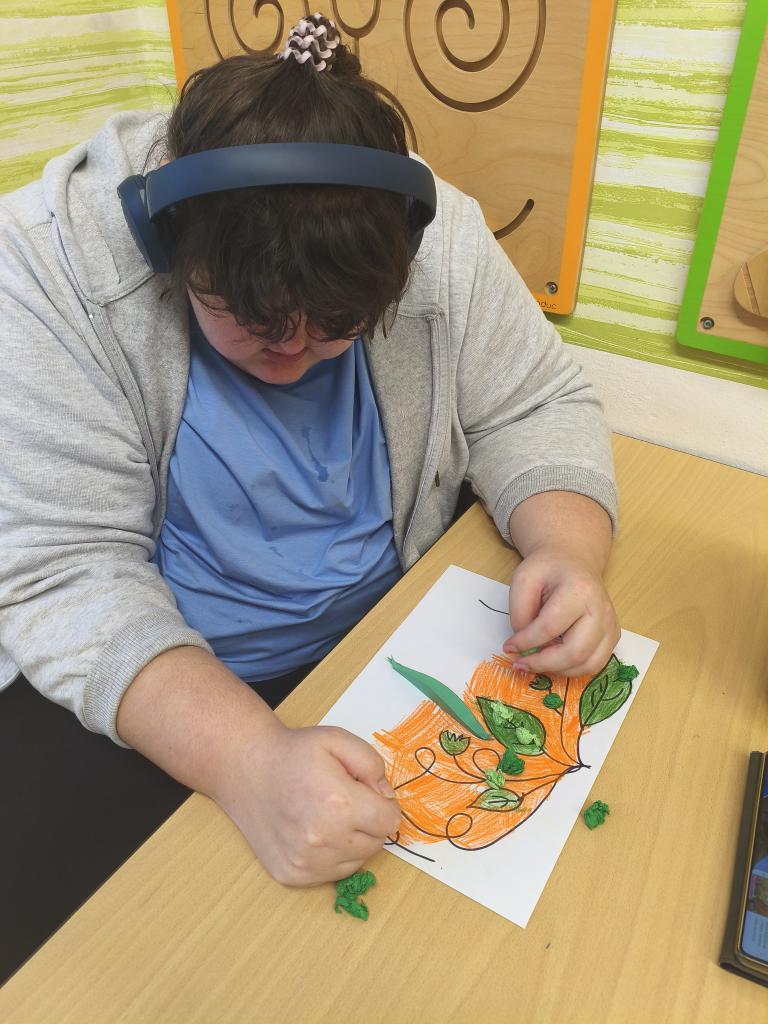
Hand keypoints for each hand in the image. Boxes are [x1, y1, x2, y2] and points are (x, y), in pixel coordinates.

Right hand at [213, 721, 400, 886]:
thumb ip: (372, 765)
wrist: (246, 769)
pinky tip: (312, 831)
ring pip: (356, 861)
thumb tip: (386, 798)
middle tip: (343, 800)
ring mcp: (305, 863)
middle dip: (368, 822)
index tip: (366, 792)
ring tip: (326, 815)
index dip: (383, 803)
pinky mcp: (292, 875)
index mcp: (339, 805)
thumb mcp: (338, 740)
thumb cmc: (294, 753)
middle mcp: (323, 841)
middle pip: (376, 843)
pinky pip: (332, 873)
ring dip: (351, 841)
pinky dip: (330, 855)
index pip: (389, 821)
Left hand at [502, 544, 619, 676]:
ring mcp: (610, 624)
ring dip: (557, 670)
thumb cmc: (548, 569)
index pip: (549, 628)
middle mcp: (601, 609)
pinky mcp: (612, 636)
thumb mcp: (523, 580)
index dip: (525, 643)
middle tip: (520, 664)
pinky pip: (594, 665)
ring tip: (536, 662)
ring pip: (587, 665)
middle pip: (575, 652)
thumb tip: (522, 646)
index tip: (508, 647)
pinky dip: (571, 669)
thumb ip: (519, 613)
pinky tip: (553, 660)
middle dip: (542, 664)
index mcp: (579, 590)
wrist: (573, 561)